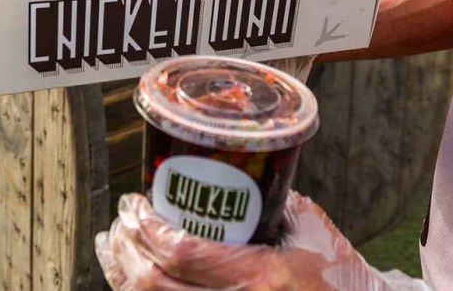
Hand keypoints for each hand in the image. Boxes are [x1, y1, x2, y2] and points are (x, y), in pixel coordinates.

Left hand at [95, 191, 397, 289]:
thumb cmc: (340, 276)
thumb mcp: (311, 229)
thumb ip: (272, 201)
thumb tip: (233, 173)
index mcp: (261, 277)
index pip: (182, 252)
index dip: (146, 227)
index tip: (134, 203)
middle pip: (153, 286)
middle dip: (124, 248)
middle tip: (120, 220)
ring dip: (120, 275)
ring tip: (111, 246)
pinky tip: (127, 281)